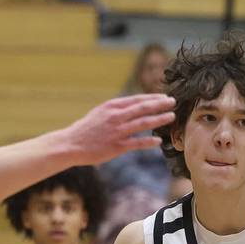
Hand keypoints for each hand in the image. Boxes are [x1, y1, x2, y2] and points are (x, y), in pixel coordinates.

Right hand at [60, 93, 175, 164]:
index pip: (136, 100)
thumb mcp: (100, 113)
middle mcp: (116, 116)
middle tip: (173, 102)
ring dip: (159, 120)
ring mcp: (117, 131)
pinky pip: (137, 143)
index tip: (164, 97)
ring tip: (171, 117)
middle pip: (143, 108)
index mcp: (111, 106)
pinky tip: (158, 141)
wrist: (71, 144)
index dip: (152, 98)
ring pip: (143, 123)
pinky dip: (149, 142)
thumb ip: (116, 110)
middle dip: (160, 105)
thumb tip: (132, 107)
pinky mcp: (117, 146)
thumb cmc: (86, 129)